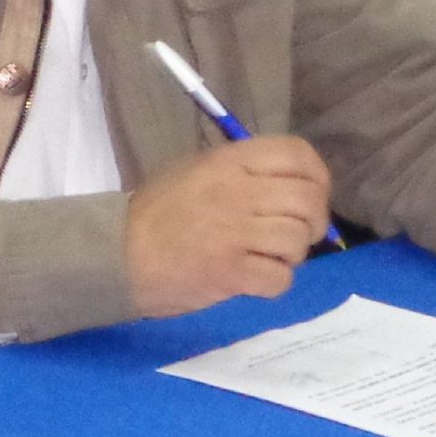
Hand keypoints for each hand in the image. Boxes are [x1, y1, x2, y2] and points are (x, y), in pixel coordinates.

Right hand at [123, 135, 332, 316]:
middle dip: (313, 221)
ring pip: (297, 240)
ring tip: (269, 256)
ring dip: (291, 254)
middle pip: (307, 199)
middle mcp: (238, 192)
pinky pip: (280, 278)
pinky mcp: (231, 272)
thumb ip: (241, 172)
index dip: (317, 175)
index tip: (311, 193)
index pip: (296, 154)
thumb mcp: (195, 171)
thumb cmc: (156, 211)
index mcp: (229, 161)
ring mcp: (235, 233)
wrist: (118, 253)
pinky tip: (255, 277)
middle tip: (296, 233)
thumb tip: (290, 184)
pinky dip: (274, 281)